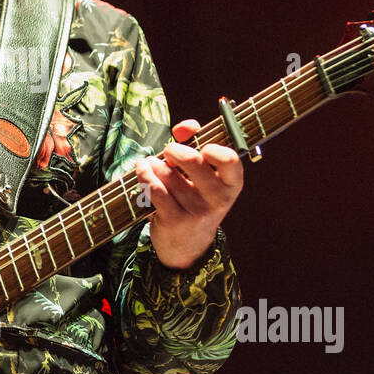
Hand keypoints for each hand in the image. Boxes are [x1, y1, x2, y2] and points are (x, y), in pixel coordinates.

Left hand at [134, 119, 244, 269]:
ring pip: (168, 174)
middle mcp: (218, 199)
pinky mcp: (174, 220)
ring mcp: (196, 211)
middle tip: (169, 151)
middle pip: (194, 161)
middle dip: (174, 150)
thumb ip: (196, 144)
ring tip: (152, 164)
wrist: (188, 246)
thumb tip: (185, 127)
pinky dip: (144, 175)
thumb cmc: (196, 198)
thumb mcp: (204, 176)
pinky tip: (142, 170)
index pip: (230, 161)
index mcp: (231, 184)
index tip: (202, 147)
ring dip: (154, 164)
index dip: (214, 148)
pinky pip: (154, 189)